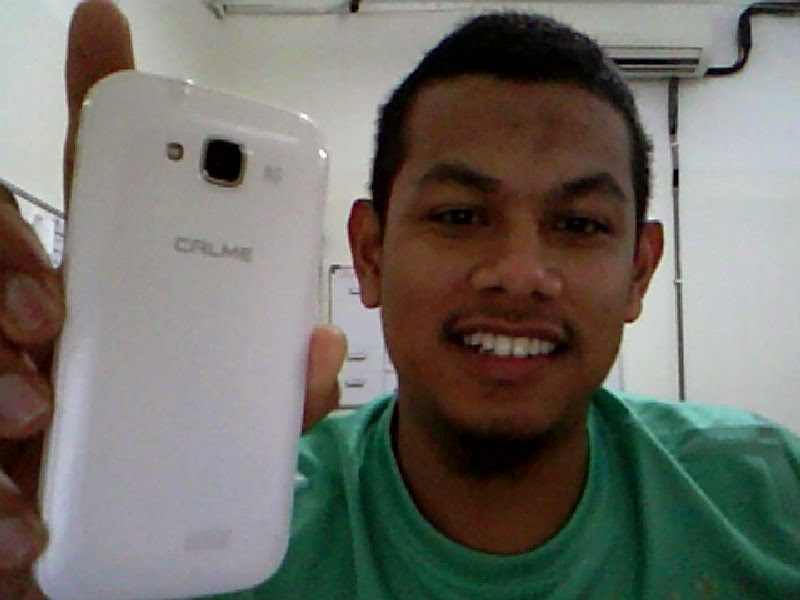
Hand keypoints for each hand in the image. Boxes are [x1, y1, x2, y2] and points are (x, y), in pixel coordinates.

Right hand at [0, 2, 344, 595]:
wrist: (154, 568)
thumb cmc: (194, 475)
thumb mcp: (256, 425)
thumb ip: (286, 386)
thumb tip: (321, 345)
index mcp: (123, 304)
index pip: (107, 194)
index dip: (100, 111)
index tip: (104, 31)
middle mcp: (51, 336)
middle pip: (11, 254)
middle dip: (11, 260)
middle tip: (51, 313)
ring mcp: (12, 397)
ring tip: (40, 413)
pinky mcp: (0, 476)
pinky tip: (29, 523)